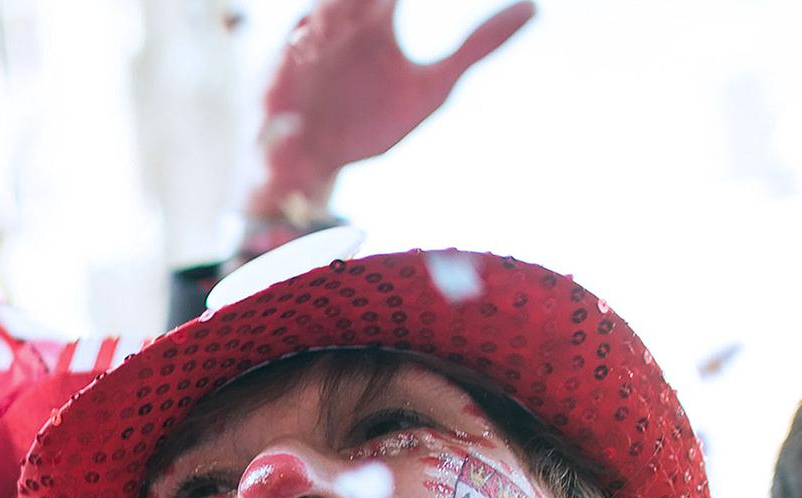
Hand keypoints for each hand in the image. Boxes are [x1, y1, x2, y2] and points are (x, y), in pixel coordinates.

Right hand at [249, 0, 534, 217]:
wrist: (320, 173)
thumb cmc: (368, 121)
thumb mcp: (432, 87)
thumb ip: (477, 46)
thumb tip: (534, 7)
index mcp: (370, 18)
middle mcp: (331, 31)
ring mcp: (297, 66)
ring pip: (304, 34)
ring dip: (317, 24)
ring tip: (335, 13)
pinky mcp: (271, 108)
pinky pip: (274, 99)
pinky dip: (286, 87)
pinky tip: (300, 82)